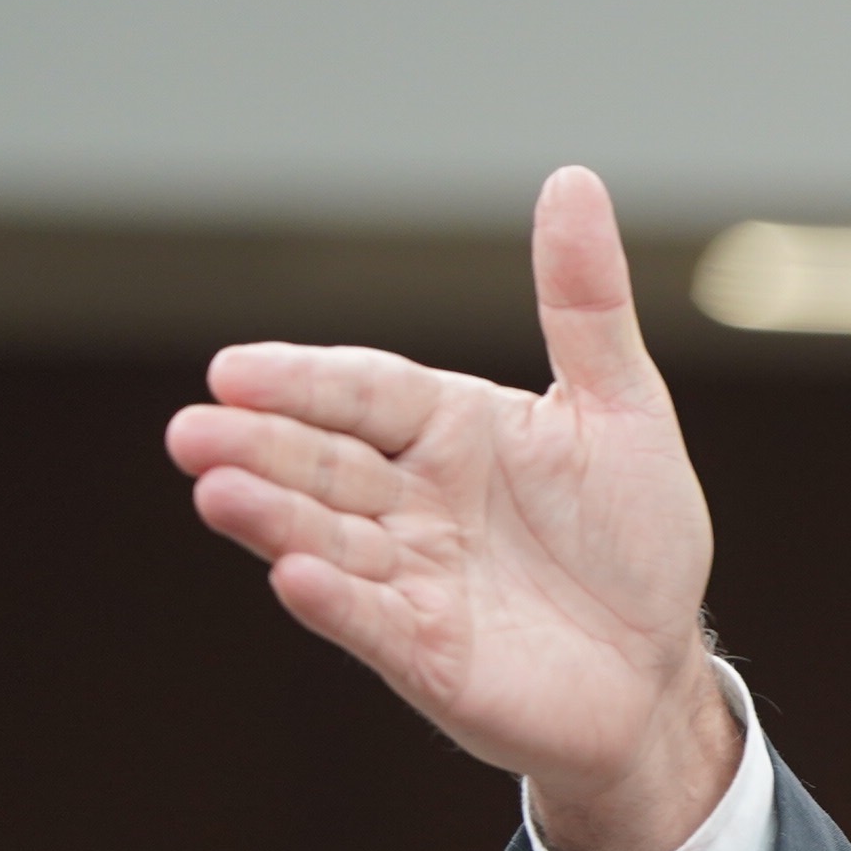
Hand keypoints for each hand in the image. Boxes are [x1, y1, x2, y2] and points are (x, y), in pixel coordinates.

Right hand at [166, 167, 739, 850]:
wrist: (657, 670)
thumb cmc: (638, 539)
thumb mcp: (625, 411)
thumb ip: (585, 307)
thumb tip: (573, 180)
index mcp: (452, 431)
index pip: (367, 393)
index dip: (304, 381)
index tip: (233, 369)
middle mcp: (416, 501)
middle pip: (325, 463)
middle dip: (260, 447)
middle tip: (193, 430)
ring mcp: (414, 580)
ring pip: (330, 538)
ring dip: (274, 517)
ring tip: (216, 492)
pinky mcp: (428, 656)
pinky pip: (374, 623)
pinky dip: (336, 601)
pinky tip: (294, 577)